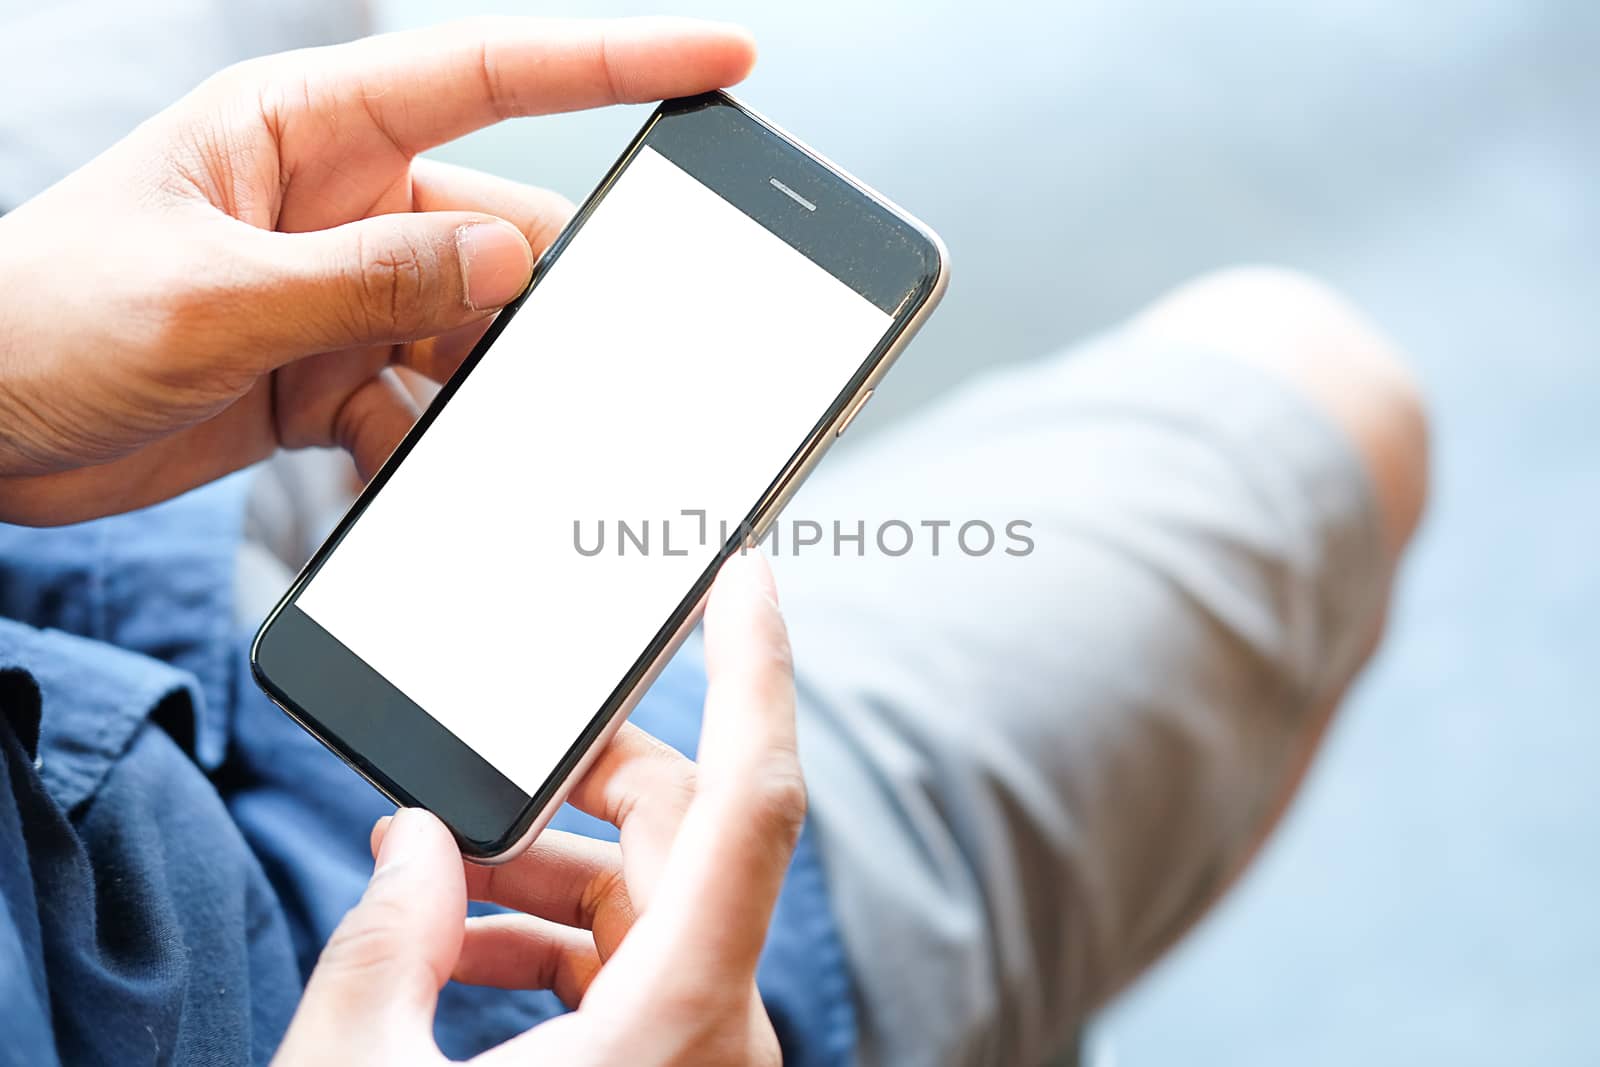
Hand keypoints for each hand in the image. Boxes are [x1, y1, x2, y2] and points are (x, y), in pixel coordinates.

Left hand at [0, 17, 754, 524]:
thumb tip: (507, 265)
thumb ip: (366, 280)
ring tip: (489, 437)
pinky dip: (432, 449)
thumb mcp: (208, 295)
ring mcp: (342, 295)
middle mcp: (340, 203)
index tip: (722, 57)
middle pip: (502, 237)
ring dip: (490, 393)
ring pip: (476, 336)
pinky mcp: (331, 373)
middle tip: (617, 356)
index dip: (617, 58)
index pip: (488, 73)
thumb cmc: (36, 321)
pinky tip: (405, 472)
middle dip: (555, 301)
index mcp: (306, 130)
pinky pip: (425, 409)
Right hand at [274, 550, 804, 1065]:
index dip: (755, 667)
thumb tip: (414, 844)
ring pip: (654, 888)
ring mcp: (703, 1043)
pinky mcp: (674, 1059)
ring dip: (548, 861)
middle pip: (682, 828)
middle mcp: (720, 1022)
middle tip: (471, 769)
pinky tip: (460, 943)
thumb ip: (382, 945)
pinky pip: (636, 952)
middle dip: (579, 773)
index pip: (752, 798)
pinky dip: (554, 925)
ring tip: (433, 874)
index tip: (746, 573)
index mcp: (679, 1011)